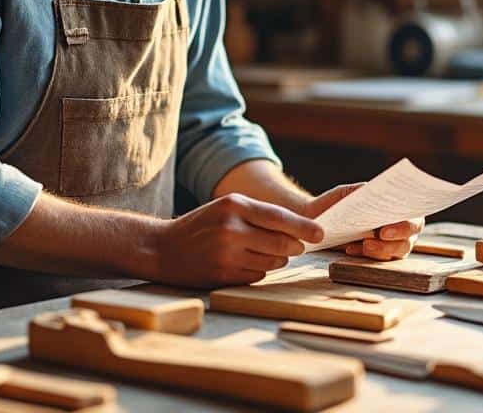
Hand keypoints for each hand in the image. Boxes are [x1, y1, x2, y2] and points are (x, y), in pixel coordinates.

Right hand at [150, 193, 324, 287]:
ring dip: (275, 261)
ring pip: (272, 263)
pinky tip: (243, 263)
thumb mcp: (226, 208)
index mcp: (234, 205)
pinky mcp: (224, 276)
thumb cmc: (200, 225)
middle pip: (282, 244)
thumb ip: (259, 216)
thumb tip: (297, 233)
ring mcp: (227, 255)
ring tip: (259, 252)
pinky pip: (257, 276)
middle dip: (293, 248)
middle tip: (296, 247)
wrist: (161, 248)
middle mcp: (232, 229)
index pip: (281, 218)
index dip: (305, 228)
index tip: (321, 234)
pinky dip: (258, 272)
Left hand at [300, 184, 423, 261]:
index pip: (414, 212)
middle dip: (398, 235)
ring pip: (399, 250)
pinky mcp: (380, 256)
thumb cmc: (337, 203)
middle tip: (382, 234)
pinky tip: (351, 249)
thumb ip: (360, 191)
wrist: (317, 219)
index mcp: (398, 206)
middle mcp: (400, 225)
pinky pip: (382, 260)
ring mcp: (392, 243)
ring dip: (382, 249)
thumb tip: (370, 191)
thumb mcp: (346, 192)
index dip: (407, 221)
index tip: (389, 225)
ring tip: (364, 245)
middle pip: (411, 233)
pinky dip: (368, 256)